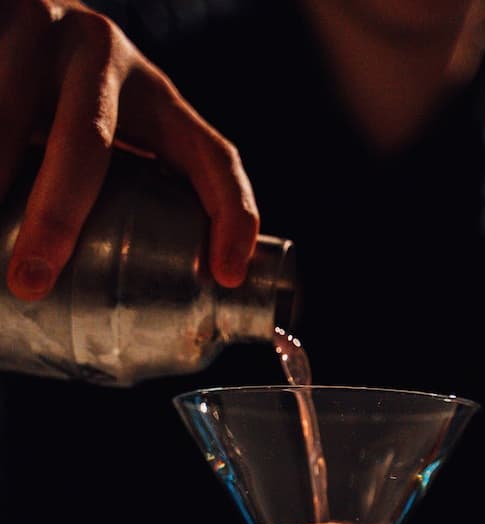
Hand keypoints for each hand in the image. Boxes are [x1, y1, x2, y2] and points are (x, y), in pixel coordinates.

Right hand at [0, 0, 258, 299]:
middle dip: (57, 215)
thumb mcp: (111, 141)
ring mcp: (49, 29)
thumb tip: (126, 303)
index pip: (212, 154)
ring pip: (13, 112)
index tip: (226, 275)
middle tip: (31, 280)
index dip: (231, 212)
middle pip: (89, 140)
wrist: (16, 12)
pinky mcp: (1, 19)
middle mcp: (108, 57)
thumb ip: (123, 195)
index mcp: (158, 99)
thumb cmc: (66, 101)